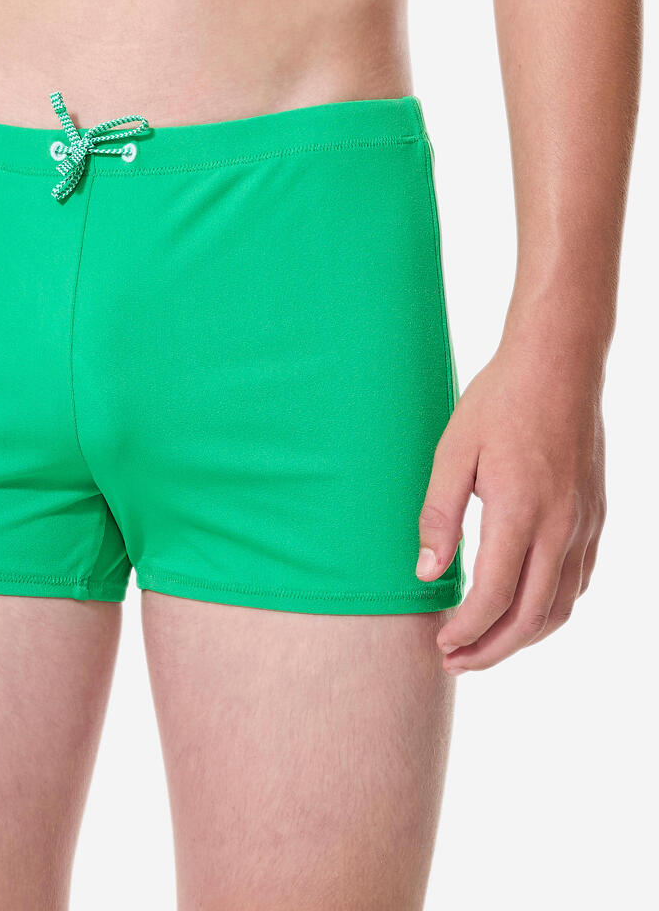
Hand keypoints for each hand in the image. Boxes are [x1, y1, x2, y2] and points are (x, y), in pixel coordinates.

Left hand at [414, 335, 605, 673]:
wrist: (560, 364)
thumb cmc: (498, 403)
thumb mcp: (452, 453)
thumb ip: (439, 516)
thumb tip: (428, 573)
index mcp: (520, 512)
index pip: (493, 597)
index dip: (465, 630)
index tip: (439, 643)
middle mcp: (561, 527)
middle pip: (530, 617)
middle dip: (491, 649)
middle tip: (454, 661)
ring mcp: (584, 524)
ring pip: (560, 606)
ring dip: (522, 636)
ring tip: (484, 645)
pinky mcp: (595, 515)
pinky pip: (577, 580)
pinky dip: (550, 608)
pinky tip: (523, 608)